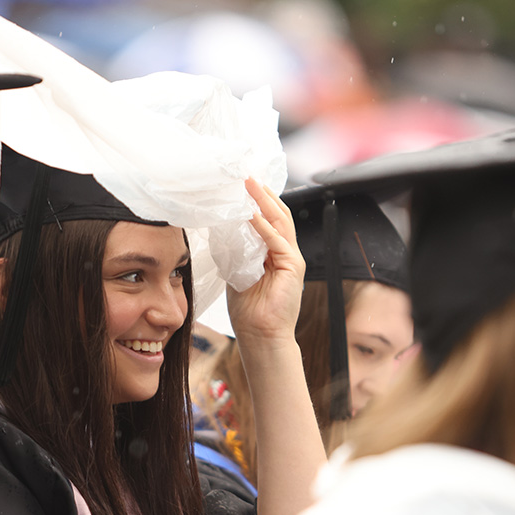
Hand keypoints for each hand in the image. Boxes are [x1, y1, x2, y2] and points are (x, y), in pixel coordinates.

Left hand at [227, 177, 305, 345]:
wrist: (261, 337)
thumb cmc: (248, 311)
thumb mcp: (236, 274)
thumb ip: (235, 253)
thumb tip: (221, 232)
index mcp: (272, 254)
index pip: (267, 220)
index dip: (256, 202)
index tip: (240, 186)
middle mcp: (285, 253)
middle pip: (277, 215)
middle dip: (262, 194)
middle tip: (246, 177)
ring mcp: (291, 259)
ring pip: (281, 222)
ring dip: (264, 202)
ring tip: (250, 186)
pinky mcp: (293, 267)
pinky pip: (278, 241)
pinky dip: (264, 227)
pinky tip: (252, 215)